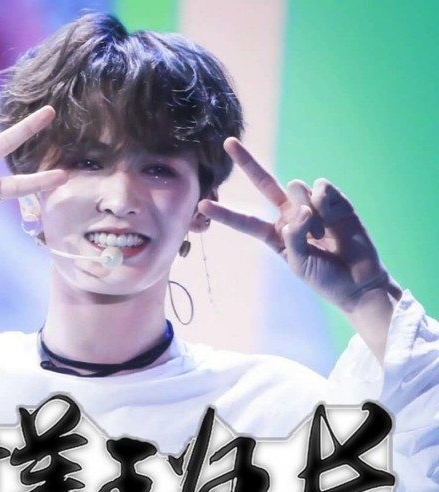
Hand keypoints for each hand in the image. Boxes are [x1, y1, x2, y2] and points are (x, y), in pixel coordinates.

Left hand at [198, 138, 396, 313]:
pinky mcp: (333, 199)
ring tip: (320, 234)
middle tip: (228, 143)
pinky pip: (319, 187)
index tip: (202, 204)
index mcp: (274, 235)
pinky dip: (323, 202)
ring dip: (306, 211)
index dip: (225, 213)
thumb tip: (302, 207)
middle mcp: (289, 215)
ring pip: (295, 188)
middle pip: (263, 183)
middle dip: (247, 162)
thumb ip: (295, 236)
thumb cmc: (325, 278)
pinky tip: (332, 219)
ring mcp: (310, 205)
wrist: (358, 280)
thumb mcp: (300, 264)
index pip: (246, 221)